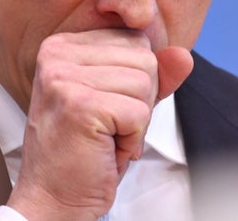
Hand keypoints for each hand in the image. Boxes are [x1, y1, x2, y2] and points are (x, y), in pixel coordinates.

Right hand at [6, 29, 192, 220]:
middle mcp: (58, 54)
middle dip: (140, 102)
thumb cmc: (86, 150)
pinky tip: (106, 149)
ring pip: (145, 85)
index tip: (106, 108)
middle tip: (108, 128)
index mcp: (64, 45)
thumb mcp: (122, 101)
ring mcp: (65, 77)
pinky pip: (140, 113)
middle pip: (145, 59)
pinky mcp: (80, 105)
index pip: (135, 40)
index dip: (137, 82)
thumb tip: (184, 56)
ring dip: (136, 122)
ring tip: (106, 138)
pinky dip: (132, 140)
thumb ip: (153, 74)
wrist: (53, 198)